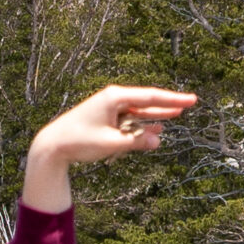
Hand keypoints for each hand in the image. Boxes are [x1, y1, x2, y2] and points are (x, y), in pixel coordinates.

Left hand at [21, 84, 196, 212]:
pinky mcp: (105, 120)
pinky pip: (129, 121)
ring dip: (156, 116)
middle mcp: (113, 100)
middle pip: (146, 101)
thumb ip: (135, 142)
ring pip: (138, 112)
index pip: (150, 97)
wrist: (52, 146)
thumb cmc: (78, 141)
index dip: (172, 99)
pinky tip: (155, 127)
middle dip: (168, 104)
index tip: (190, 100)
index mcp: (115, 98)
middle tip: (190, 103)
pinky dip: (141, 126)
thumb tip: (158, 140)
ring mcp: (109, 109)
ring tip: (176, 115)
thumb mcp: (110, 143)